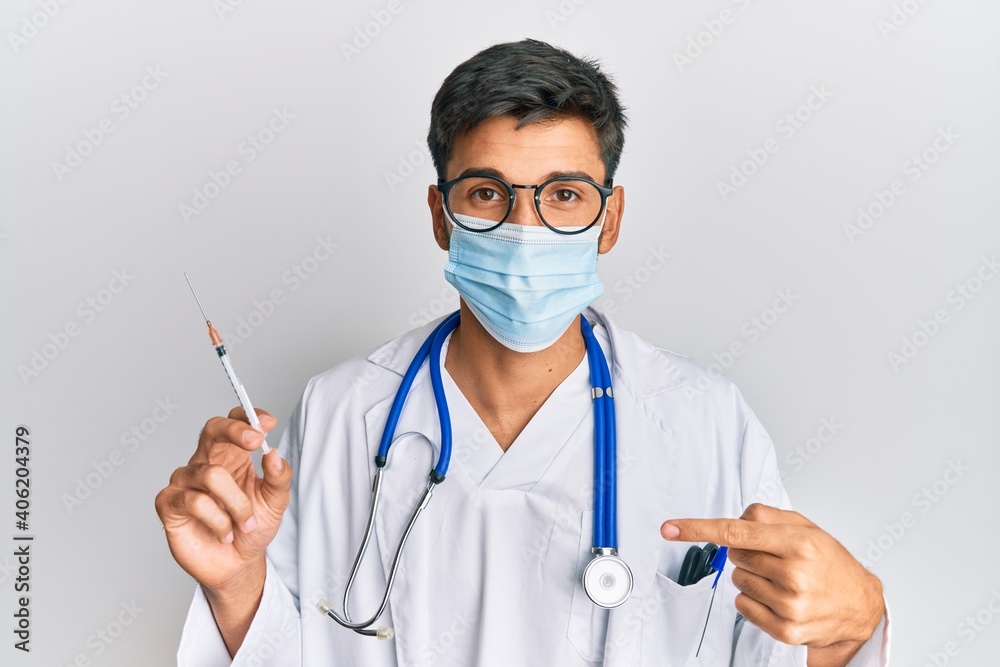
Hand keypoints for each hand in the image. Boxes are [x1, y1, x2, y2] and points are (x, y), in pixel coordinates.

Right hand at [154, 406, 291, 594]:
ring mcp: (185, 481)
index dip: (248, 417)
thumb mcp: (275, 502)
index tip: (268, 423)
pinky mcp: (169, 503)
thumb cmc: (252, 528)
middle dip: (234, 431)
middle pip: (211, 429)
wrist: (238, 564)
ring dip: (237, 504)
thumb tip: (274, 454)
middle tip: (256, 442)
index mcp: (232, 456)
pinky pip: (195, 501)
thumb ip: (279, 477)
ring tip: (244, 523)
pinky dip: (218, 521)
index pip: (234, 423)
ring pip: (212, 475)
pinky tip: (225, 532)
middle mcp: (206, 463)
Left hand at [661, 504, 883, 661]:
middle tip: (774, 557)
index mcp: (799, 543)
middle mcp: (795, 574)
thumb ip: (765, 516)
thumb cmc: (830, 562)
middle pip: (734, 556)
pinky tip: (778, 598)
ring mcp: (790, 605)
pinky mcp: (785, 630)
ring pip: (737, 581)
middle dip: (746, 553)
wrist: (860, 605)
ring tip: (781, 579)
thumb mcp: (805, 526)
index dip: (697, 528)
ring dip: (751, 577)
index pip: (735, 531)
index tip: (670, 528)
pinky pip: (742, 606)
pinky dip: (753, 600)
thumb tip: (732, 519)